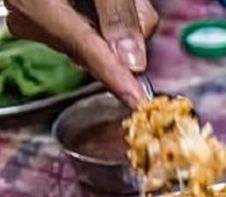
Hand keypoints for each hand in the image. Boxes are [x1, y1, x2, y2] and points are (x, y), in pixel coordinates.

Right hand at [6, 0, 158, 107]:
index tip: (138, 102)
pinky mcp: (39, 19)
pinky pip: (82, 29)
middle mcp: (32, 19)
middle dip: (122, 27)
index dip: (118, 79)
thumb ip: (118, 13)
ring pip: (95, 38)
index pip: (89, 51)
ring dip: (112, 19)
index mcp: (40, 5)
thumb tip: (133, 61)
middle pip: (99, 45)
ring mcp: (32, 21)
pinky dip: (98, 15)